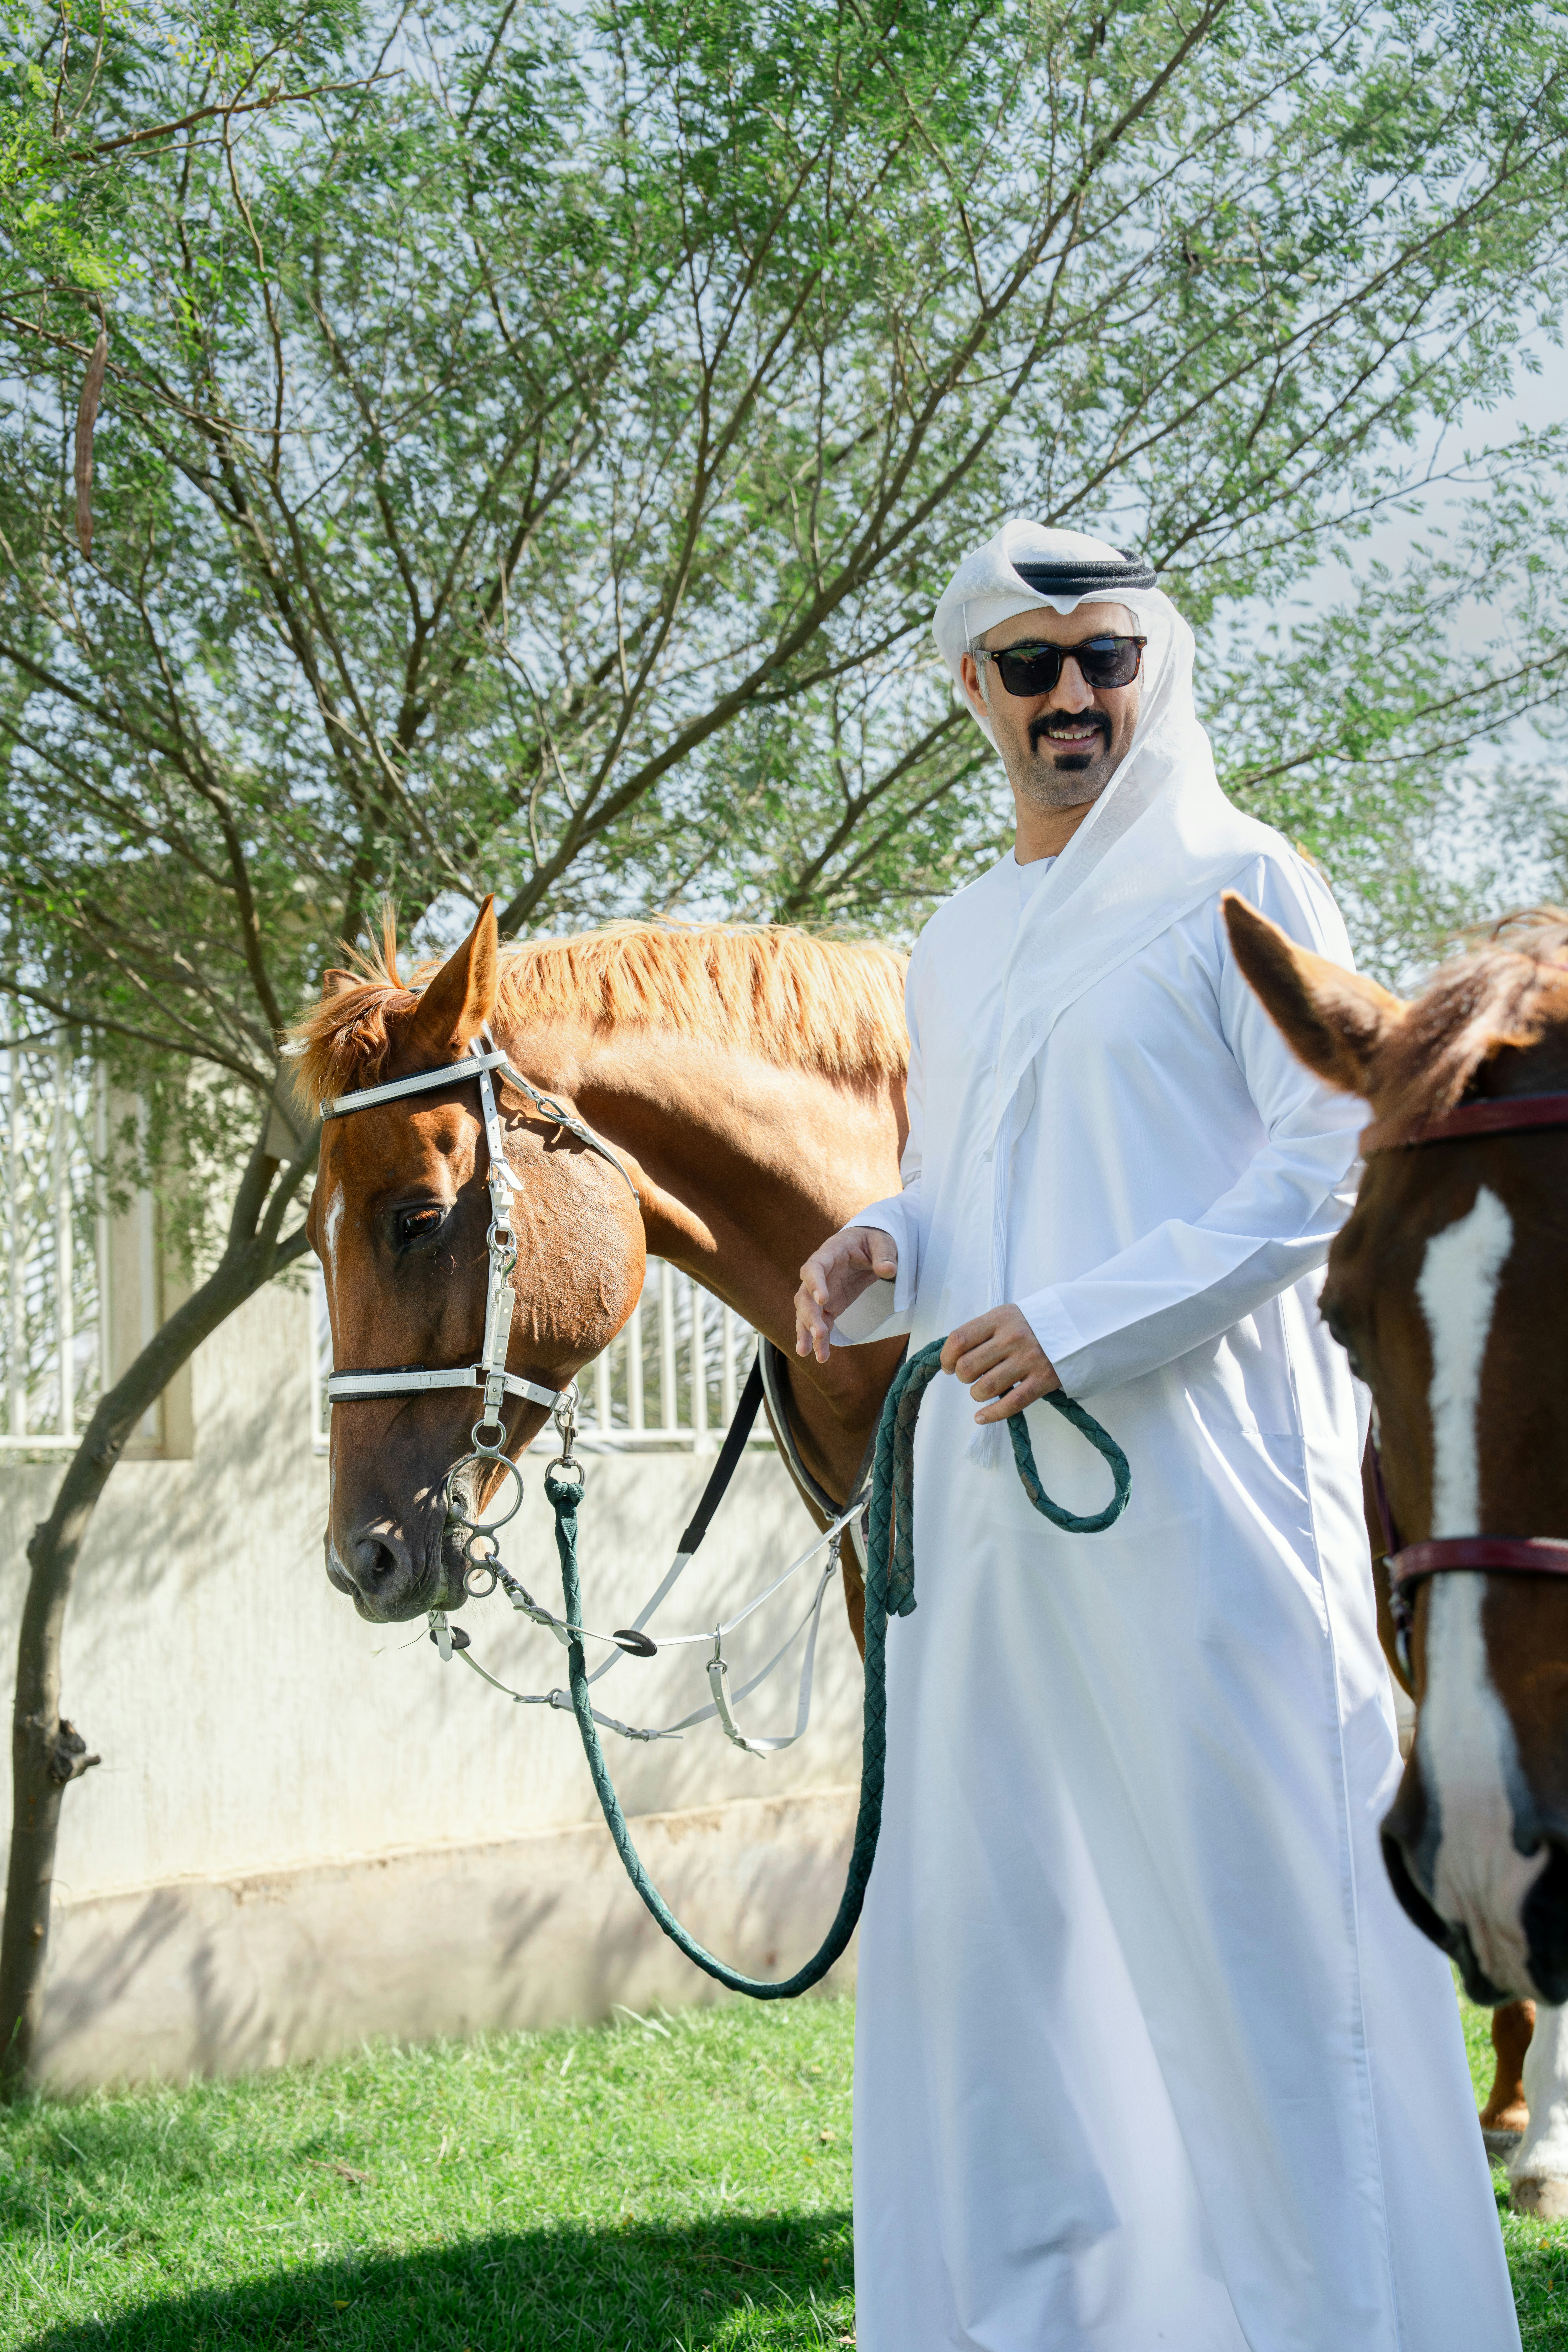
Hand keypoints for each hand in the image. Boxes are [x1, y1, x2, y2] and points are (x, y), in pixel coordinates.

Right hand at [795, 1226, 898, 1363]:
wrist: (867, 1247)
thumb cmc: (871, 1241)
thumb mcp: (882, 1242)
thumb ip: (884, 1254)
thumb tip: (888, 1270)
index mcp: (829, 1254)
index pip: (814, 1268)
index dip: (814, 1283)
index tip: (822, 1299)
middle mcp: (819, 1275)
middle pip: (805, 1296)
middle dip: (810, 1316)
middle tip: (819, 1333)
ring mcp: (822, 1292)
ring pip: (807, 1313)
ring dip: (806, 1331)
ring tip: (805, 1351)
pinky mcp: (829, 1306)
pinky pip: (821, 1323)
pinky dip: (819, 1340)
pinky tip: (820, 1356)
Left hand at [941, 1304, 1059, 1423]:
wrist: (1077, 1326)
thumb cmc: (1033, 1324)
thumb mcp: (1007, 1316)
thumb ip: (982, 1332)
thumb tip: (953, 1358)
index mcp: (1000, 1319)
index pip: (959, 1339)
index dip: (947, 1357)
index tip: (948, 1365)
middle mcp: (1012, 1338)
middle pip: (968, 1366)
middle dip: (962, 1376)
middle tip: (969, 1376)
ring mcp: (1029, 1360)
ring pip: (987, 1387)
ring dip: (977, 1394)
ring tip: (981, 1391)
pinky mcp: (1043, 1380)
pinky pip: (1012, 1403)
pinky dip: (992, 1414)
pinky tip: (981, 1417)